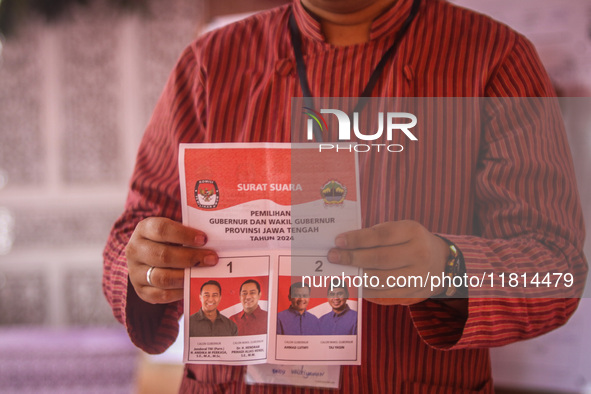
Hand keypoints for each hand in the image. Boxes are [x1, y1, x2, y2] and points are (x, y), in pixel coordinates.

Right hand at [125, 217, 217, 303]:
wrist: (145, 258)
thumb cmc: (166, 240)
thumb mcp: (172, 230)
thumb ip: (188, 233)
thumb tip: (214, 240)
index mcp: (144, 229)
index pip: (162, 229)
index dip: (184, 234)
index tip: (204, 239)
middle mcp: (135, 250)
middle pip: (163, 256)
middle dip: (191, 258)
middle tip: (212, 258)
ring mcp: (135, 272)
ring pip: (161, 278)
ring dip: (186, 276)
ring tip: (204, 273)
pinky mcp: (141, 290)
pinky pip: (161, 294)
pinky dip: (179, 291)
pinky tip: (192, 284)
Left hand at [326, 220, 448, 305]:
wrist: (440, 261)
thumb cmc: (409, 241)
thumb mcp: (399, 230)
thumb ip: (376, 235)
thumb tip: (345, 246)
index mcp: (413, 231)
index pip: (381, 236)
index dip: (358, 239)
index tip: (338, 241)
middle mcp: (419, 253)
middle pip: (379, 258)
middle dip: (352, 258)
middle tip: (333, 257)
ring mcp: (419, 275)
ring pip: (381, 279)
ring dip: (357, 277)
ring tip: (342, 272)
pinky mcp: (415, 292)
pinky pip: (386, 294)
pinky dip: (367, 291)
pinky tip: (356, 285)